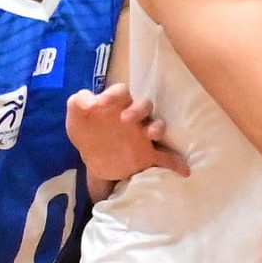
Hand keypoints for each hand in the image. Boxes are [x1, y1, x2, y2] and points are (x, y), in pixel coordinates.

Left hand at [66, 86, 189, 185]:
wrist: (93, 156)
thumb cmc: (86, 130)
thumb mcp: (76, 117)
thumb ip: (78, 103)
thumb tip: (88, 101)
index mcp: (117, 104)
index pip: (121, 92)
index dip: (113, 95)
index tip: (101, 104)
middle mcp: (135, 116)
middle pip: (144, 106)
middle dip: (138, 110)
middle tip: (125, 119)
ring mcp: (143, 136)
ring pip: (157, 126)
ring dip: (158, 128)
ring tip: (152, 135)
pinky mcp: (148, 155)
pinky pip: (166, 158)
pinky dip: (176, 163)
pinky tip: (185, 170)